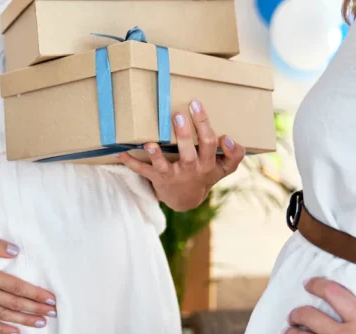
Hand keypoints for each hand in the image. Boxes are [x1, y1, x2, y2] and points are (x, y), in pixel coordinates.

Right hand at [0, 231, 57, 333]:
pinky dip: (1, 328)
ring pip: (2, 314)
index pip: (16, 287)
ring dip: (23, 320)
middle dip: (35, 309)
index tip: (50, 299)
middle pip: (13, 303)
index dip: (35, 294)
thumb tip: (16, 251)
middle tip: (53, 314)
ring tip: (41, 323)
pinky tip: (14, 332)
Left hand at [117, 100, 244, 211]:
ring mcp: (172, 175)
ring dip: (156, 154)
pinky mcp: (157, 178)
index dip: (207, 129)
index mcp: (207, 163)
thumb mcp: (224, 168)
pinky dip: (131, 162)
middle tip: (178, 115)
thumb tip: (227, 138)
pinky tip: (120, 153)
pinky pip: (142, 171)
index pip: (209, 143)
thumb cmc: (206, 174)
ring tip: (149, 143)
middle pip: (189, 152)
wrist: (187, 199)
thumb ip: (234, 153)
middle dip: (184, 134)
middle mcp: (190, 169)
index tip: (201, 112)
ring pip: (164, 165)